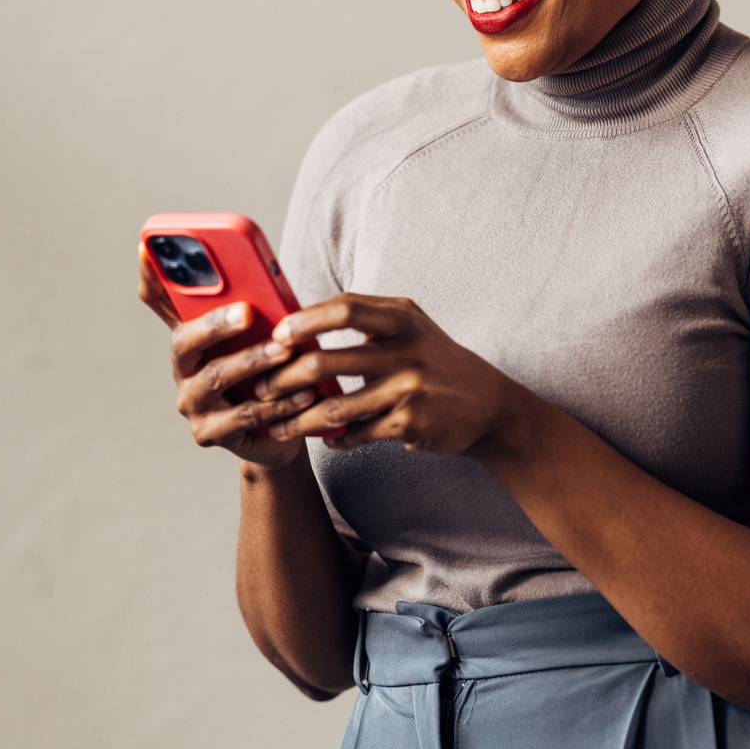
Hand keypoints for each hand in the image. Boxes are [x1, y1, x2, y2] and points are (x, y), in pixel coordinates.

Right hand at [138, 247, 317, 469]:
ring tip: (285, 351)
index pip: (160, 300)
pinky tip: (302, 393)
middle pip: (184, 340)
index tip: (147, 246)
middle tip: (248, 312)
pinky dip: (276, 403)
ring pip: (216, 377)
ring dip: (253, 361)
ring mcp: (192, 402)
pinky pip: (242, 416)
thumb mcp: (263, 335)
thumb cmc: (269, 372)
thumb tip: (268, 277)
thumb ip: (258, 308)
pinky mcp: (209, 433)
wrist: (278, 433)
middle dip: (215, 323)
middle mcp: (183, 366)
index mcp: (191, 333)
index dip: (152, 276)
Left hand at [254, 294, 524, 454]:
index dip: (305, 321)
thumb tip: (305, 320)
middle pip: (328, 360)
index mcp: (402, 317)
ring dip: (300, 419)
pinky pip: (358, 433)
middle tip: (261, 387)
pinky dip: (336, 437)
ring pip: (336, 406)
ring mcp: (409, 388)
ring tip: (278, 424)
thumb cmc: (436, 360)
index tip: (276, 336)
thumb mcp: (410, 328)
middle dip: (286, 377)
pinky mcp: (410, 424)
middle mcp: (406, 349)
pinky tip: (324, 438)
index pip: (344, 309)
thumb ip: (366, 320)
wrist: (489, 405)